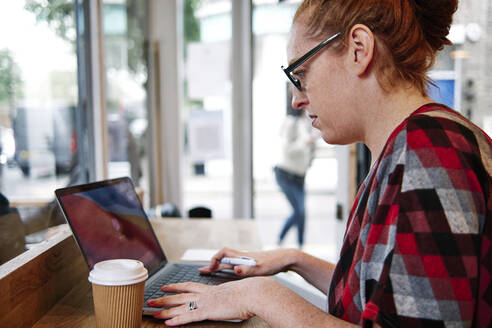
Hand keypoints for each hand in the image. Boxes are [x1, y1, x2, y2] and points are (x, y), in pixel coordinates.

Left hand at [147, 278, 264, 325]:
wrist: (253, 293)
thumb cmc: (249, 294)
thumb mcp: (235, 293)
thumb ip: (228, 296)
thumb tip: (230, 299)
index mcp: (211, 289)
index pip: (189, 286)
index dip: (176, 287)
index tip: (166, 286)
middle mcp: (205, 294)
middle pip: (180, 295)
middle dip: (164, 298)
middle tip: (151, 299)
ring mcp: (205, 303)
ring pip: (180, 306)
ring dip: (165, 309)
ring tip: (152, 312)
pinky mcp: (208, 312)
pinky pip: (188, 317)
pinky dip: (177, 320)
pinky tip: (167, 322)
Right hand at [198, 247, 296, 276]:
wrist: (287, 258)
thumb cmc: (274, 263)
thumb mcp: (260, 269)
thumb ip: (246, 270)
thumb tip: (235, 270)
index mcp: (242, 257)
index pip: (222, 254)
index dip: (214, 260)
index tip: (209, 269)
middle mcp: (243, 257)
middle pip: (224, 258)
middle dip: (213, 264)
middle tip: (203, 271)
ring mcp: (248, 260)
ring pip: (230, 261)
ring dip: (220, 266)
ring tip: (212, 271)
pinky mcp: (253, 263)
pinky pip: (237, 265)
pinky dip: (230, 268)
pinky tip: (231, 272)